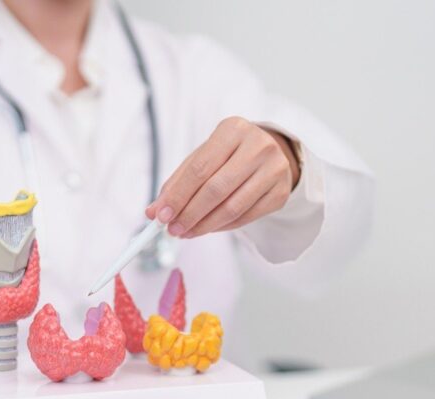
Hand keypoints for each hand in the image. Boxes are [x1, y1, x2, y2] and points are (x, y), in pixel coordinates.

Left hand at [145, 117, 300, 238]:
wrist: (270, 152)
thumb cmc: (229, 155)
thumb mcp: (203, 157)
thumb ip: (177, 182)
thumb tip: (154, 211)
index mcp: (233, 130)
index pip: (199, 169)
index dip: (178, 195)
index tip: (161, 215)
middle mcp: (258, 146)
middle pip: (216, 189)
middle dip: (190, 214)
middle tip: (172, 229)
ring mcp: (274, 169)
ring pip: (232, 207)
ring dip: (204, 225)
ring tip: (186, 232)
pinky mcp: (280, 192)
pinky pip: (245, 217)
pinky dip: (222, 227)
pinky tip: (207, 228)